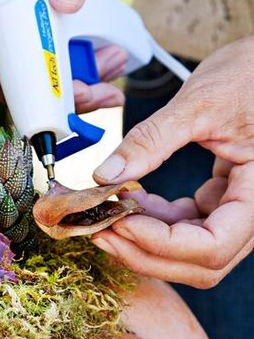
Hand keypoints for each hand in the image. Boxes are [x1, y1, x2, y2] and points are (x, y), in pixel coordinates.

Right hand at [0, 0, 124, 112]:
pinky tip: (102, 81)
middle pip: (18, 87)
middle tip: (108, 90)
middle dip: (68, 94)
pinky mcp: (19, 58)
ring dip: (79, 90)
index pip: (0, 66)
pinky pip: (43, 86)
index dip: (36, 89)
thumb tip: (64, 0)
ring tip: (113, 66)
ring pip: (34, 90)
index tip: (79, 91)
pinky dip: (76, 87)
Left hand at [91, 37, 253, 286]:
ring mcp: (235, 211)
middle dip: (146, 253)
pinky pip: (184, 229)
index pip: (212, 245)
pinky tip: (127, 203)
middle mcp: (253, 212)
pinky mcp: (218, 203)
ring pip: (190, 254)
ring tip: (107, 218)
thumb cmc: (249, 75)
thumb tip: (105, 174)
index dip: (162, 243)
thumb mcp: (200, 101)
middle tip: (101, 233)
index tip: (120, 221)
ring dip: (145, 243)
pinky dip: (152, 223)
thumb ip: (152, 140)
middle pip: (200, 263)